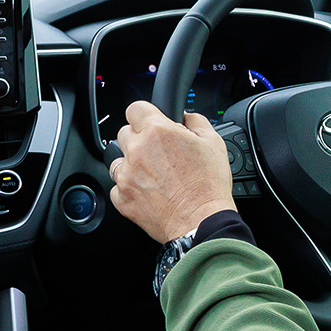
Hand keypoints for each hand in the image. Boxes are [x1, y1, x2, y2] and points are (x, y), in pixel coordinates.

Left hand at [109, 100, 237, 243]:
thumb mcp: (213, 143)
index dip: (145, 114)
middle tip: (158, 152)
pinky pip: (118, 187)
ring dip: (131, 163)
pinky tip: (148, 192)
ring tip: (153, 174)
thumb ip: (196, 121)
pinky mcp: (122, 199)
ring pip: (118, 160)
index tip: (149, 121)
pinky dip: (129, 188)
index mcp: (157, 132)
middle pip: (125, 133)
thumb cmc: (208, 185)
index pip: (135, 108)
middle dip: (139, 139)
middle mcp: (137, 151)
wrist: (202, 221)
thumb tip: (186, 117)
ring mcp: (126, 176)